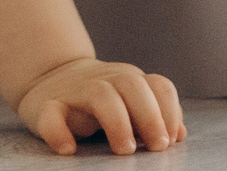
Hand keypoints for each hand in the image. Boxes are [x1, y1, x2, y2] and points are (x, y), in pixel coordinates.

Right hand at [13, 56, 185, 155]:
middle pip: (132, 85)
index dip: (169, 110)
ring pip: (99, 94)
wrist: (49, 77)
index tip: (172, 139)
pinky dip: (58, 132)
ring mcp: (75, 92)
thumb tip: (180, 134)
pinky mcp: (46, 106)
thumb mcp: (130, 100)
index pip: (157, 85)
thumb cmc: (99, 98)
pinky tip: (68, 149)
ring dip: (117, 121)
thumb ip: (155, 114)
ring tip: (125, 149)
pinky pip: (50, 115)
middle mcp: (104, 80)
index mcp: (128, 80)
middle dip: (149, 116)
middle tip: (157, 147)